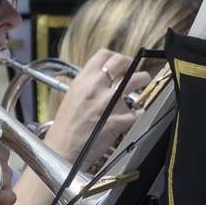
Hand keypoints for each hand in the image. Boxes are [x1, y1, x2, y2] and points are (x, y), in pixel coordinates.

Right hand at [43, 50, 146, 164]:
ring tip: (142, 85)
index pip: (103, 55)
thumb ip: (88, 84)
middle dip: (132, 65)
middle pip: (121, 63)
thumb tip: (105, 77)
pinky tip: (136, 115)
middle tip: (135, 72)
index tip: (122, 64)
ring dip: (143, 81)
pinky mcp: (118, 120)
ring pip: (135, 80)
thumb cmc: (66, 127)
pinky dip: (139, 113)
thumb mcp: (72, 97)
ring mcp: (108, 103)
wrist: (62, 150)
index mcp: (82, 80)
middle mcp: (95, 88)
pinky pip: (137, 111)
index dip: (117, 57)